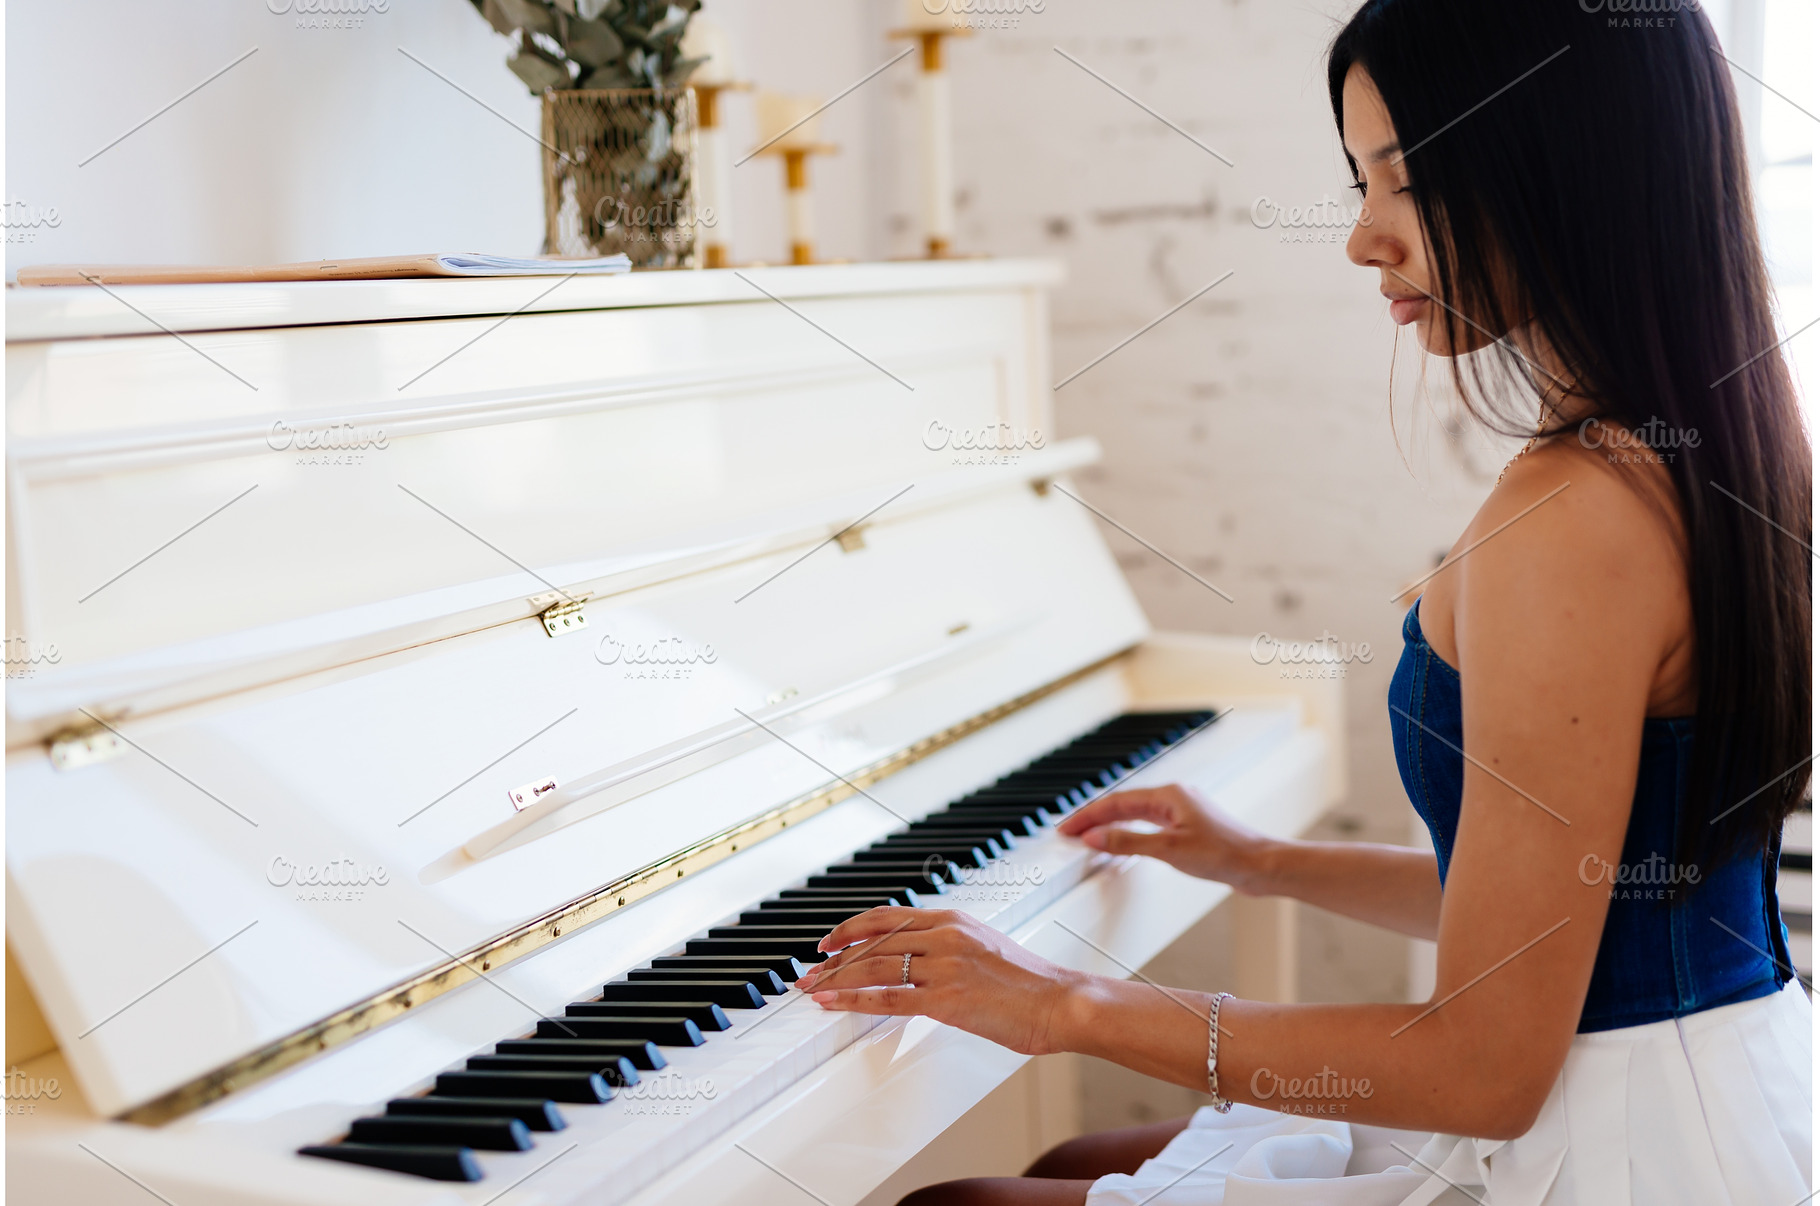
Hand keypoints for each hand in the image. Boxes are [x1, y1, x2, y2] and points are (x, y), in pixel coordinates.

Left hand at [797, 907, 1084, 1054]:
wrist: (1061, 1001)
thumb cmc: (1031, 984)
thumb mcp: (987, 948)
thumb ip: (952, 948)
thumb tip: (923, 961)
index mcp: (953, 919)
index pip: (888, 917)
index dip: (852, 928)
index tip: (830, 941)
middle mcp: (944, 936)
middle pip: (873, 941)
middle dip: (835, 957)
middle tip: (809, 969)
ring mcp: (943, 966)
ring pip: (873, 967)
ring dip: (835, 977)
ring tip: (811, 987)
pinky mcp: (945, 998)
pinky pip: (887, 997)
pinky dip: (852, 999)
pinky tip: (833, 1002)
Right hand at [1054, 784, 1275, 890]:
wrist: (1260, 865)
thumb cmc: (1225, 853)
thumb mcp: (1169, 850)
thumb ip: (1129, 842)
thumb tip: (1096, 837)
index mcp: (1169, 795)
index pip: (1117, 802)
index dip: (1088, 816)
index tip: (1067, 827)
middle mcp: (1175, 798)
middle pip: (1124, 804)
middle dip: (1095, 818)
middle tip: (1070, 832)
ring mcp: (1182, 813)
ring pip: (1136, 814)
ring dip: (1111, 824)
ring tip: (1089, 836)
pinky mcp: (1188, 829)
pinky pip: (1149, 824)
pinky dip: (1129, 832)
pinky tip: (1123, 841)